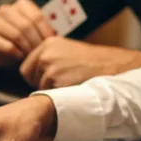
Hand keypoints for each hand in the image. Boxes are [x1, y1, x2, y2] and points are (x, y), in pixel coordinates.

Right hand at [0, 0, 55, 66]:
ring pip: (16, 35)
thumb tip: (58, 36)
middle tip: (41, 53)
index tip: (51, 43)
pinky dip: (15, 53)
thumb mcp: (36, 32)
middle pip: (26, 25)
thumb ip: (45, 29)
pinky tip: (20, 58)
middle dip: (36, 41)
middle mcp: (5, 11)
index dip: (45, 31)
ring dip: (26, 48)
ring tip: (31, 56)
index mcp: (20, 5)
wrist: (4, 53)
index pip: (36, 16)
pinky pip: (5, 45)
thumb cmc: (24, 41)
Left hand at [20, 38, 140, 88]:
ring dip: (53, 91)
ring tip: (72, 84)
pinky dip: (61, 97)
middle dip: (42, 84)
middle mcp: (45, 54)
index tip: (50, 79)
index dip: (36, 76)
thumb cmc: (93, 62)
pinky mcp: (57, 81)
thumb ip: (49, 58)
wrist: (114, 66)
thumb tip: (33, 74)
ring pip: (40, 88)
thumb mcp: (67, 51)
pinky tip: (74, 89)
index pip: (25, 68)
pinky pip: (50, 96)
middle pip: (29, 78)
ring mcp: (50, 67)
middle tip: (62, 83)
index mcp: (47, 44)